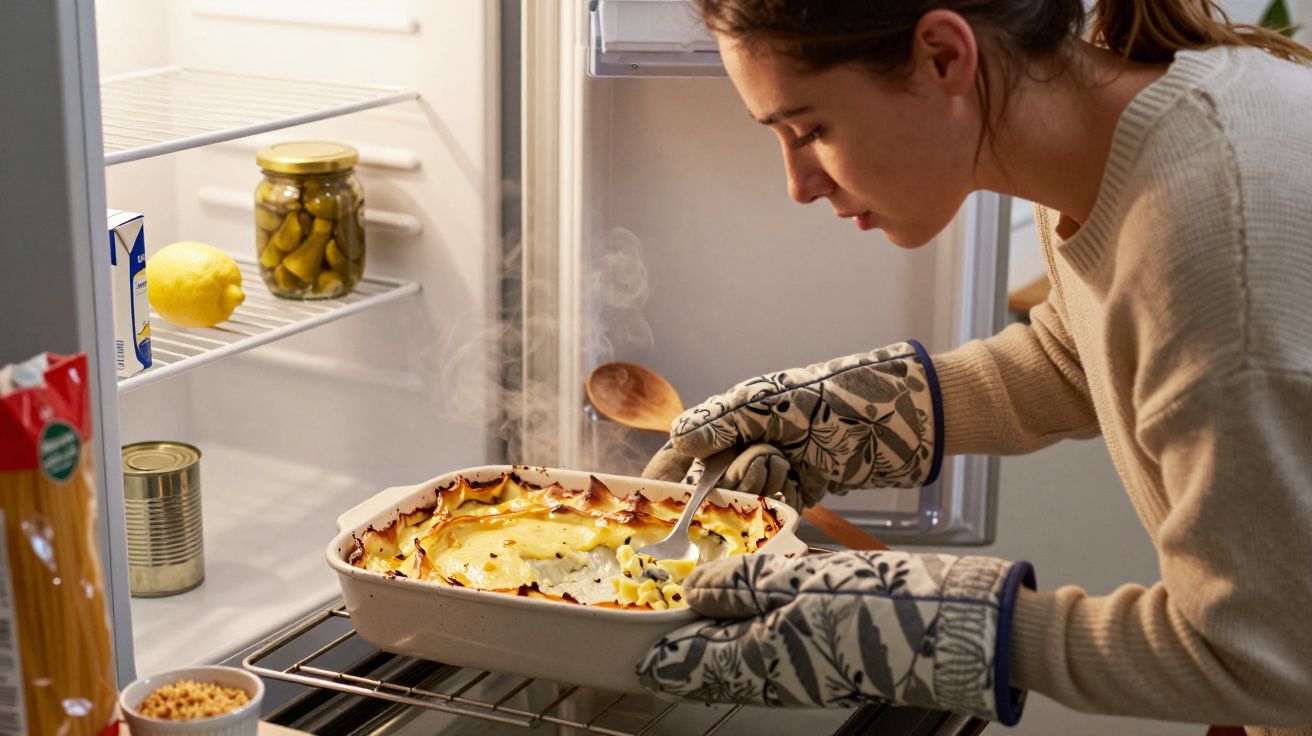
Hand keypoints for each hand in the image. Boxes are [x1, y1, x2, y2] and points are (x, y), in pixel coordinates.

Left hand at [637, 550, 1032, 724]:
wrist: (956, 632)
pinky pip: (778, 653)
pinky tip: (758, 613)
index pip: (691, 667)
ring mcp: (809, 671)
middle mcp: (778, 676)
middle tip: (658, 632)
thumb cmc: (879, 606)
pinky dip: (756, 635)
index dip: (658, 659)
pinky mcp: (835, 659)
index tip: (632, 655)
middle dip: (684, 653)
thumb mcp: (798, 583)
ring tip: (699, 619)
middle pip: (714, 669)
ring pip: (746, 662)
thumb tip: (694, 591)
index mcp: (759, 661)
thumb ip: (740, 586)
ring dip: (718, 643)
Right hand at [667, 341, 942, 504]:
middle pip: (708, 485)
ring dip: (759, 486)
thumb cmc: (832, 394)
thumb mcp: (770, 400)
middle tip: (758, 460)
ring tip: (787, 463)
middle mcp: (746, 447)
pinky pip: (773, 512)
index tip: (644, 499)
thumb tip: (680, 438)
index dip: (661, 477)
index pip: (682, 453)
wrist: (897, 415)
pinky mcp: (801, 495)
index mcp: (731, 420)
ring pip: (742, 501)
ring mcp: (773, 473)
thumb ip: (723, 420)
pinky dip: (781, 503)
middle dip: (723, 482)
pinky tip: (800, 482)